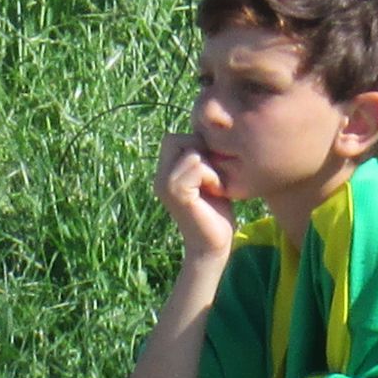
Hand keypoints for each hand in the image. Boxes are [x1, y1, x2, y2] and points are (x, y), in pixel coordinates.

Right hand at [154, 133, 234, 257]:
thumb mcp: (211, 179)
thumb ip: (203, 158)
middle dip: (201, 151)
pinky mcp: (176, 193)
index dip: (197, 145)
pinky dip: (212, 176)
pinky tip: (217, 191)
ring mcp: (164, 185)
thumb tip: (211, 131)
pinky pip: (197, 166)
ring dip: (210, 165)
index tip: (212, 168)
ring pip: (191, 152)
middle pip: (177, 139)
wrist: (214, 246)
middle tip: (214, 175)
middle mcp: (159, 177)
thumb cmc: (217, 213)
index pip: (174, 138)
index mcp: (165, 173)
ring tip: (216, 184)